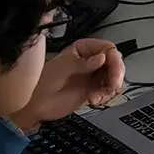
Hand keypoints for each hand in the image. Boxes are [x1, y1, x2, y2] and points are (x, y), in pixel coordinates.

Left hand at [10, 37, 125, 132]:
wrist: (36, 105)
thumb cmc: (44, 81)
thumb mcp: (64, 68)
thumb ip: (84, 63)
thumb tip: (102, 57)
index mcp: (83, 49)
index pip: (107, 48)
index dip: (114, 59)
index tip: (114, 71)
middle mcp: (90, 60)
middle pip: (114, 63)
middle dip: (116, 75)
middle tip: (113, 86)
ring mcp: (92, 75)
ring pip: (114, 77)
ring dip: (111, 87)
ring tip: (100, 96)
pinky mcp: (93, 89)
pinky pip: (108, 90)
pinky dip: (105, 96)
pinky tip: (94, 100)